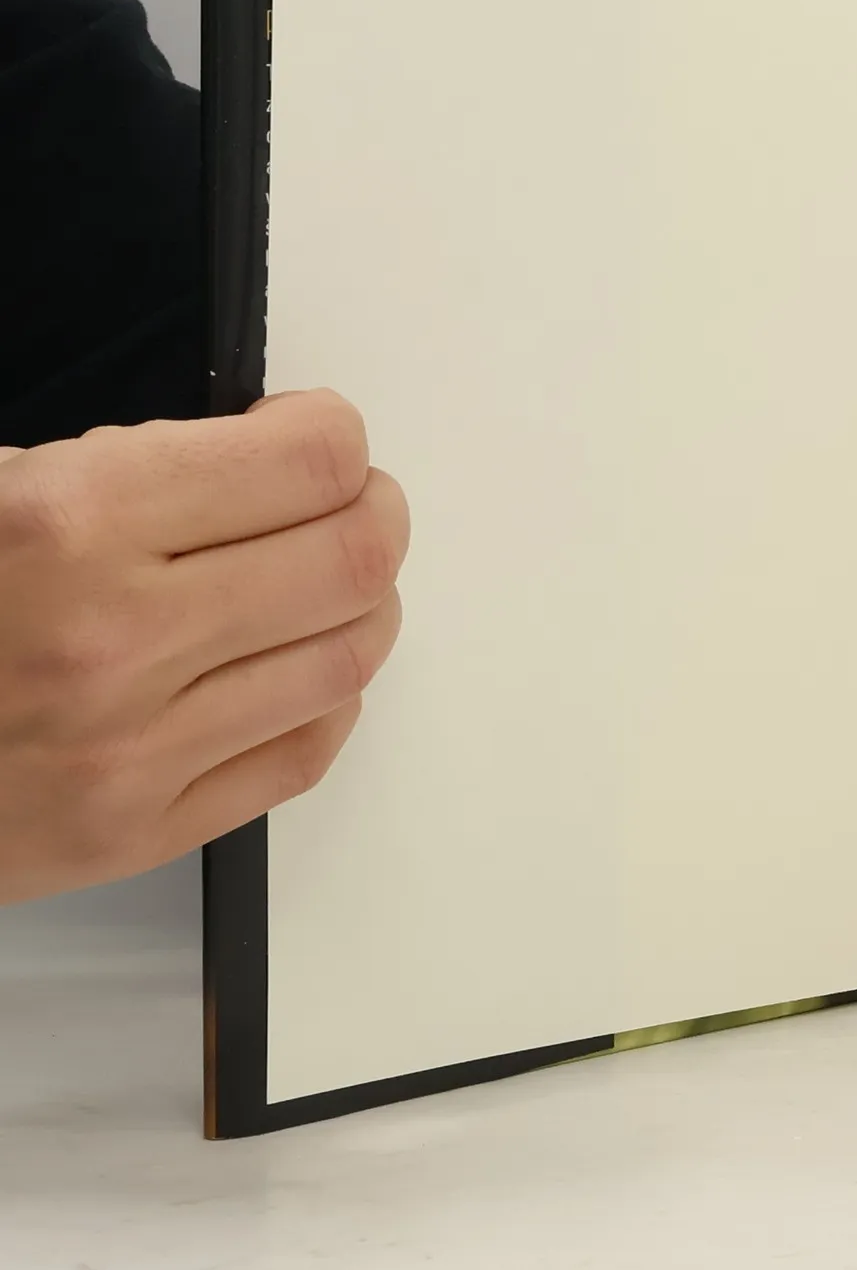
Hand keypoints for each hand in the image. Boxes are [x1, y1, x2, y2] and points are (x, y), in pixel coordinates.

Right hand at [0, 391, 408, 904]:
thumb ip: (130, 463)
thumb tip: (267, 447)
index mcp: (71, 523)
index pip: (311, 463)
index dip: (333, 436)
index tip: (313, 434)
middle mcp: (116, 640)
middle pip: (354, 558)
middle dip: (372, 512)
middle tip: (351, 500)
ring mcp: (132, 753)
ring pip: (348, 658)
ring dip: (364, 603)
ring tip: (329, 578)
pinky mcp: (134, 835)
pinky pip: (303, 756)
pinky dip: (327, 697)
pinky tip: (296, 664)